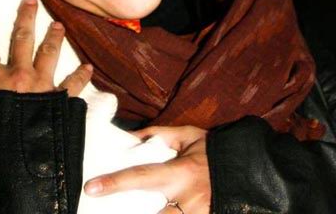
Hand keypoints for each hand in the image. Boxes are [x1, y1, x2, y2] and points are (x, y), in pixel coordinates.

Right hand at [0, 0, 91, 95]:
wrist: (18, 159)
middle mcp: (18, 75)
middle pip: (21, 39)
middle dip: (26, 17)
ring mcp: (41, 85)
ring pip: (48, 52)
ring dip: (54, 36)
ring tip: (59, 23)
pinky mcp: (59, 99)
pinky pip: (72, 84)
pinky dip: (81, 75)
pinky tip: (89, 67)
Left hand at [84, 125, 209, 213]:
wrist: (250, 171)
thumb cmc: (214, 151)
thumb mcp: (187, 136)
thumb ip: (158, 135)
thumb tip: (130, 137)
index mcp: (180, 172)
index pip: (141, 177)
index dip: (115, 183)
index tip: (91, 188)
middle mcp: (187, 200)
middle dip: (127, 213)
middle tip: (100, 209)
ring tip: (124, 209)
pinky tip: (157, 210)